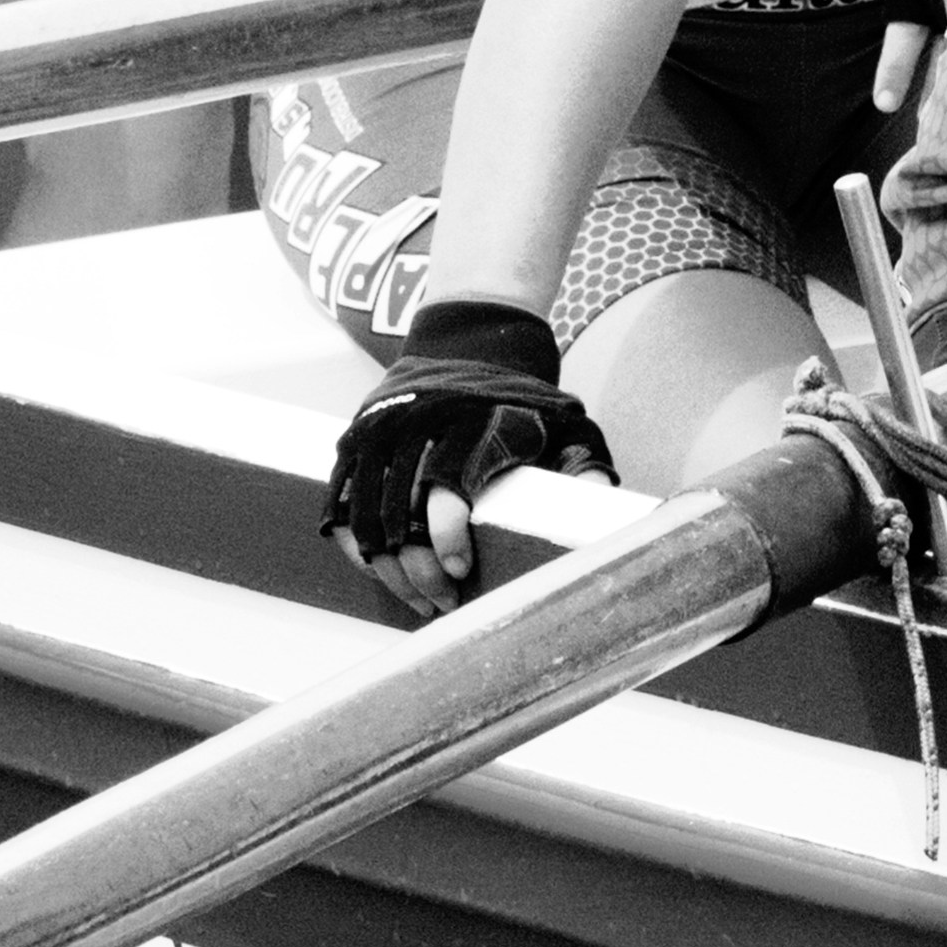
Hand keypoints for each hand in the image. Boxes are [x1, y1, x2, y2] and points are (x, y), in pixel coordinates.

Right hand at [324, 298, 615, 610]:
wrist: (469, 341)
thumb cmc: (523, 399)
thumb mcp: (565, 424)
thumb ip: (584, 468)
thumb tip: (608, 517)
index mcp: (469, 423)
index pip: (445, 488)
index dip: (447, 538)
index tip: (461, 571)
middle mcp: (416, 426)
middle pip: (400, 516)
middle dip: (418, 573)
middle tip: (443, 605)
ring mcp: (378, 433)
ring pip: (365, 518)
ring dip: (386, 570)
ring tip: (416, 599)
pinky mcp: (353, 440)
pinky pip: (339, 504)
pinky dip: (354, 543)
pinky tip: (380, 570)